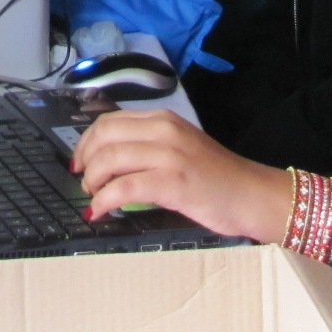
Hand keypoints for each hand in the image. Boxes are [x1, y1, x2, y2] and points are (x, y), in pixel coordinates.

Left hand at [71, 110, 293, 241]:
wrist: (252, 195)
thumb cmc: (216, 177)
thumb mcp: (179, 148)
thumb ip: (148, 147)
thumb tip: (109, 162)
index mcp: (162, 119)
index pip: (109, 121)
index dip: (87, 142)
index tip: (79, 162)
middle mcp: (163, 130)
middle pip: (104, 136)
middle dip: (85, 160)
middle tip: (83, 182)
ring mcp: (169, 155)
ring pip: (110, 159)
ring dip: (92, 181)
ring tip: (92, 196)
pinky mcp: (173, 182)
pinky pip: (124, 188)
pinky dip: (104, 200)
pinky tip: (99, 211)